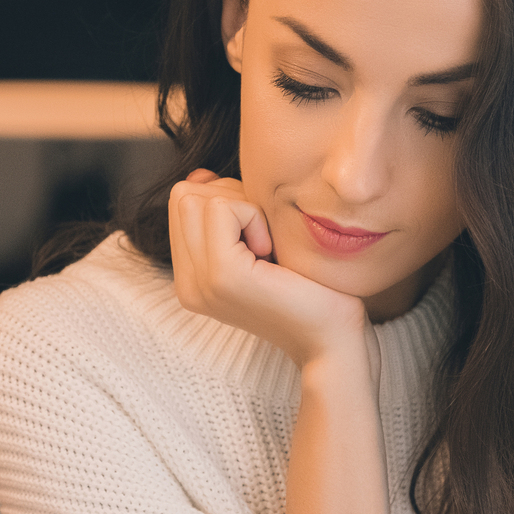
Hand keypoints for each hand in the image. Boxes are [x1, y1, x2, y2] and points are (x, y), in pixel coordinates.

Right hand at [169, 170, 368, 368]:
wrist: (331, 340)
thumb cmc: (310, 289)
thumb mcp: (261, 243)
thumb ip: (228, 212)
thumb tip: (201, 174)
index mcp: (192, 278)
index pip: (182, 202)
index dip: (228, 201)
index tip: (261, 239)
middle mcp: (187, 284)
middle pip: (183, 195)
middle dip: (231, 199)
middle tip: (265, 241)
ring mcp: (198, 282)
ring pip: (196, 197)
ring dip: (243, 209)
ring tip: (268, 251)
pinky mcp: (221, 275)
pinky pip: (221, 208)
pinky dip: (253, 218)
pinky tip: (272, 254)